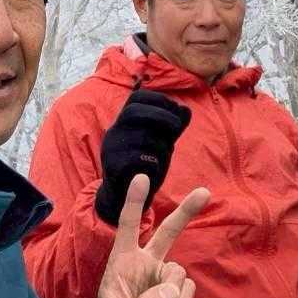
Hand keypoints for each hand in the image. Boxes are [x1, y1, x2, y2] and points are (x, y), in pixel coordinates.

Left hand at [84, 173, 208, 297]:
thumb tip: (171, 293)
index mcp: (123, 262)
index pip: (129, 226)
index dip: (135, 202)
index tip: (141, 177)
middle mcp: (146, 264)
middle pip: (168, 232)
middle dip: (186, 212)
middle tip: (205, 192)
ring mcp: (163, 279)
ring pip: (179, 273)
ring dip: (170, 296)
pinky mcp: (177, 295)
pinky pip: (187, 292)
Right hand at [94, 90, 191, 225]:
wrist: (124, 199)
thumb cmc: (144, 166)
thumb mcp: (160, 143)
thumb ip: (172, 128)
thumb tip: (186, 110)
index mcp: (124, 122)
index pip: (136, 98)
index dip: (158, 99)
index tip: (175, 108)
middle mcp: (114, 132)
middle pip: (133, 111)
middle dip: (160, 115)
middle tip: (176, 126)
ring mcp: (111, 150)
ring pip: (139, 137)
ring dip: (160, 143)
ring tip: (166, 154)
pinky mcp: (112, 168)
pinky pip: (135, 159)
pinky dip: (152, 162)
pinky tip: (157, 168)